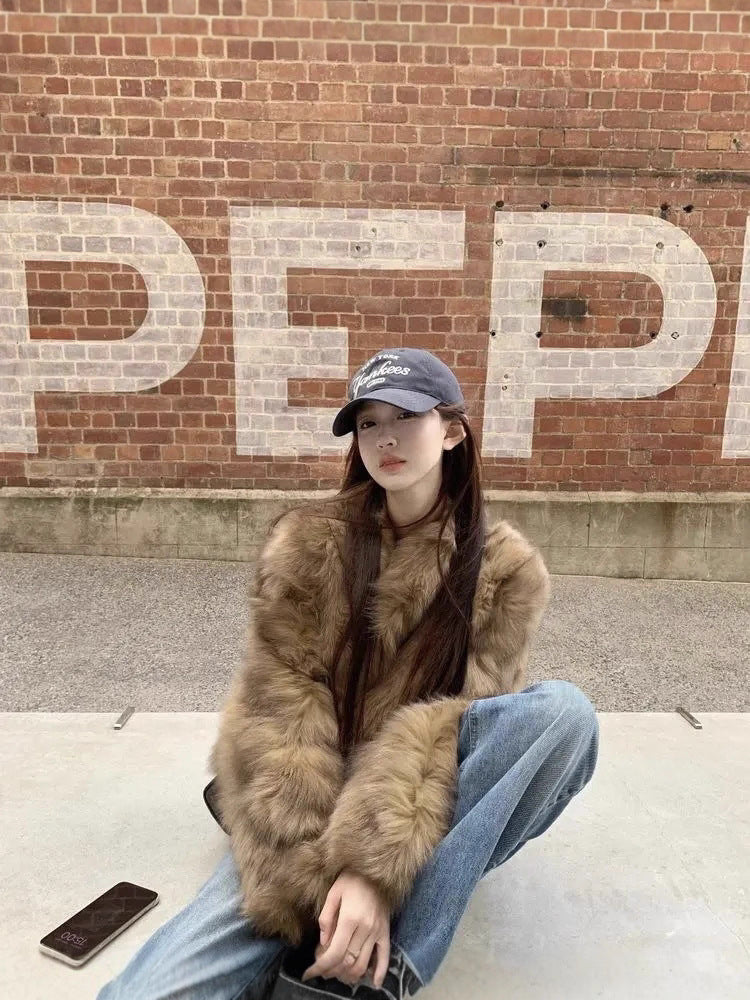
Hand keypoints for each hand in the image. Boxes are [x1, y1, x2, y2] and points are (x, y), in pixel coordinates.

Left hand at [301, 870, 390, 987]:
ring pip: (363, 964)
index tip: (308, 973)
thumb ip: (326, 919)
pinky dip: (380, 973)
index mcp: (350, 918)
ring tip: (337, 974)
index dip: (319, 967)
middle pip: (347, 962)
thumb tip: (323, 944)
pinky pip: (385, 956)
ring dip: (348, 975)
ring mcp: (377, 931)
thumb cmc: (351, 879)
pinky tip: (374, 983)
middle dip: (331, 972)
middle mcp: (365, 928)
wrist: (376, 868)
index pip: (334, 953)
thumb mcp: (333, 894)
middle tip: (320, 971)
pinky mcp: (385, 931)